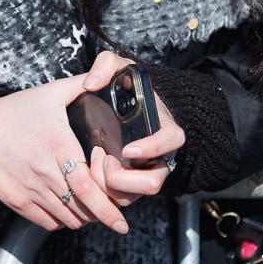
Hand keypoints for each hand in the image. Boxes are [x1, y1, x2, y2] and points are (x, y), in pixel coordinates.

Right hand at [0, 74, 130, 233]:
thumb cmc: (15, 112)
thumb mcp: (49, 93)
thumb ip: (80, 85)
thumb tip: (104, 78)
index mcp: (58, 145)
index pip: (88, 185)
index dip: (109, 204)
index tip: (122, 216)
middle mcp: (45, 171)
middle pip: (83, 207)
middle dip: (104, 215)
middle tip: (116, 219)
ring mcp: (31, 189)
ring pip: (68, 218)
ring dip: (85, 218)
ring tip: (92, 210)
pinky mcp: (18, 202)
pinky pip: (49, 222)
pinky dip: (63, 220)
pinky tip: (68, 209)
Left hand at [76, 51, 186, 208]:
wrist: (132, 109)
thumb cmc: (128, 90)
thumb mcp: (121, 69)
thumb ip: (107, 65)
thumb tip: (91, 82)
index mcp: (164, 128)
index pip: (172, 141)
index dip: (153, 148)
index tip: (128, 149)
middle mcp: (160, 155)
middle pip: (153, 181)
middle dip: (126, 179)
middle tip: (104, 162)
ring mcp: (146, 172)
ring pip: (136, 195)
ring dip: (113, 188)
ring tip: (96, 166)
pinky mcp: (131, 184)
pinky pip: (122, 198)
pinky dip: (105, 194)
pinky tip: (91, 175)